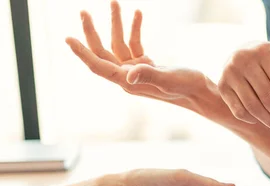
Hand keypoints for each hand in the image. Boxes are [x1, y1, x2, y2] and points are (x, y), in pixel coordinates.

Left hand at [66, 1, 206, 104]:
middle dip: (92, 32)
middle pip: (103, 53)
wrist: (202, 92)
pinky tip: (138, 14)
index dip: (82, 52)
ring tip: (115, 2)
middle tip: (84, 12)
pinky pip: (134, 44)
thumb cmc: (187, 87)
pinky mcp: (147, 65)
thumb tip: (127, 76)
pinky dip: (134, 29)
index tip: (67, 38)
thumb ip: (148, 75)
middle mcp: (129, 78)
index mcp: (128, 82)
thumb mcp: (168, 78)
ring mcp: (137, 71)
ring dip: (117, 24)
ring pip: (118, 45)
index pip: (99, 66)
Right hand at [218, 42, 269, 138]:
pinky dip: (252, 119)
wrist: (241, 54)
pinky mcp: (222, 85)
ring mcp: (231, 72)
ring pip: (253, 107)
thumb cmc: (269, 66)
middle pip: (268, 98)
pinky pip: (239, 111)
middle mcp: (246, 59)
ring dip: (269, 122)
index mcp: (267, 52)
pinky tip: (261, 119)